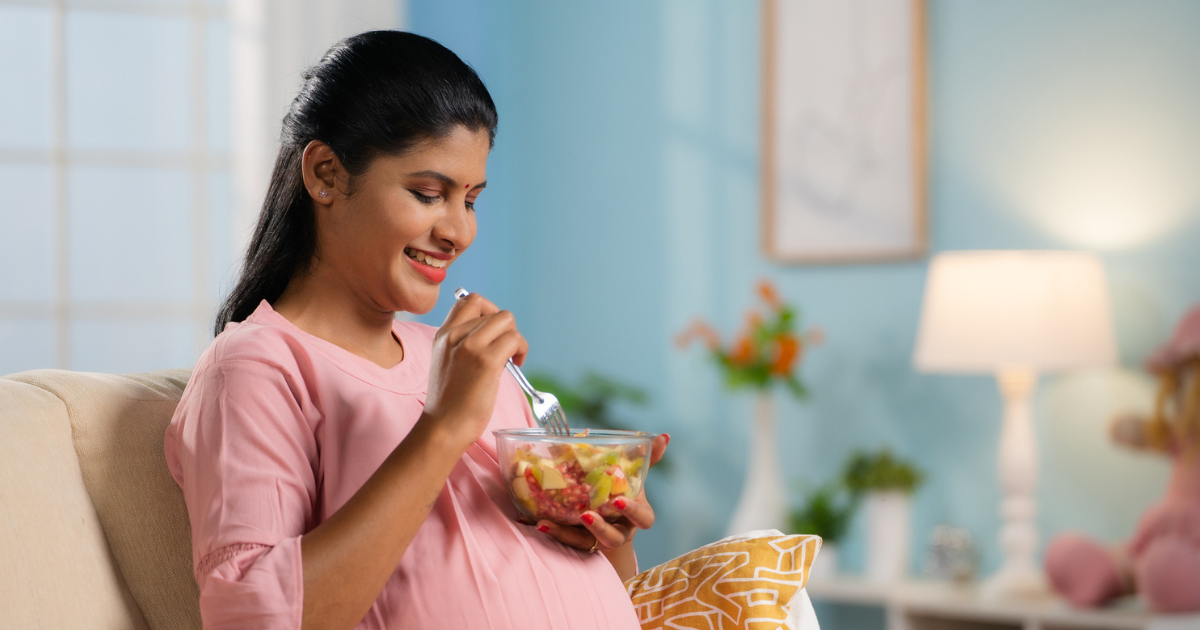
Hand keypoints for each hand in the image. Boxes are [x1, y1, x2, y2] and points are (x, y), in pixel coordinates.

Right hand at [421, 292, 527, 447]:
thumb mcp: (448, 363)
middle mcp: (454, 335)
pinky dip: (522, 349)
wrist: (443, 428)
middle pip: (493, 310)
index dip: (488, 311)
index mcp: (443, 335)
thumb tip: (495, 335)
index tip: (493, 333)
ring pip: (506, 320)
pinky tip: (517, 365)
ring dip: (516, 338)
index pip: (468, 300)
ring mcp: (470, 346)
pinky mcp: (486, 361)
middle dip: (505, 328)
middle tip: (506, 351)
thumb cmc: (449, 403)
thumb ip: (464, 344)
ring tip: (512, 359)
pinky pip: (514, 339)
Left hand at [537, 433, 669, 552]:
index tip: (618, 501)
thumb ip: (646, 457)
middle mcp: (619, 531)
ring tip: (548, 522)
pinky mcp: (579, 543)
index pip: (643, 518)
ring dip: (567, 534)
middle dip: (601, 527)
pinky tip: (539, 522)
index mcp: (636, 514)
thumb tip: (665, 436)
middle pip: (615, 537)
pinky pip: (566, 542)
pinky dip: (553, 532)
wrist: (607, 516)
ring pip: (587, 544)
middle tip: (586, 514)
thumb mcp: (632, 474)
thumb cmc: (621, 491)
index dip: (633, 512)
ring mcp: (597, 540)